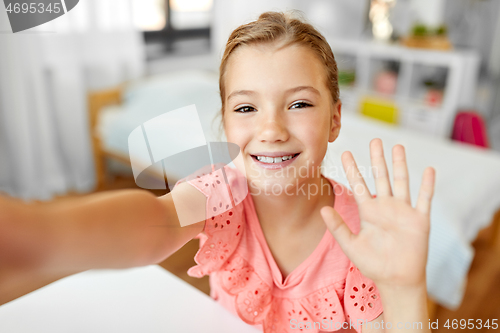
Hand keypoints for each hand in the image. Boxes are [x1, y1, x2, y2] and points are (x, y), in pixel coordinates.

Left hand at [320, 138, 434, 288]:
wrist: (396, 280)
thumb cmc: (373, 264)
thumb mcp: (351, 245)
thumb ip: (338, 227)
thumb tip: (323, 209)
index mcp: (369, 211)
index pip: (359, 185)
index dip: (352, 169)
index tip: (345, 153)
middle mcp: (386, 207)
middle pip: (381, 177)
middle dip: (378, 159)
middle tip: (375, 139)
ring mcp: (404, 211)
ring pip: (402, 182)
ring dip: (400, 165)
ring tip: (397, 146)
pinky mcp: (420, 220)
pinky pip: (424, 199)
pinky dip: (427, 185)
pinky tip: (429, 169)